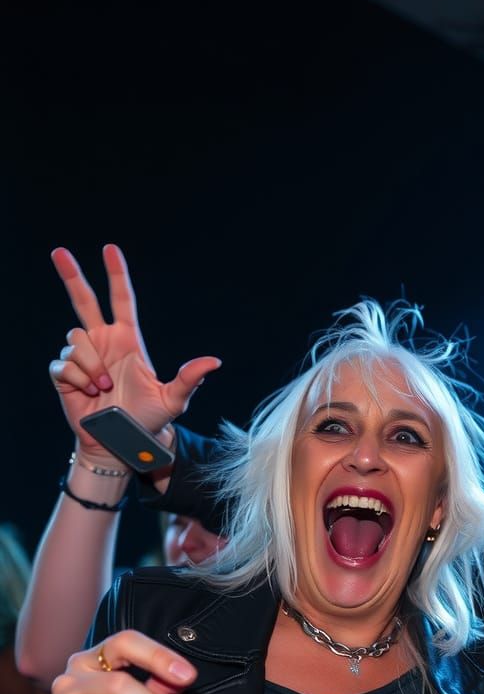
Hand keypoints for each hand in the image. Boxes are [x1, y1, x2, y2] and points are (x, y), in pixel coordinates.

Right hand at [49, 245, 220, 465]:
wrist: (119, 444)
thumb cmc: (147, 421)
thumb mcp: (173, 400)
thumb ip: (189, 379)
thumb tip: (214, 362)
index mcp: (128, 341)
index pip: (121, 300)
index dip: (116, 275)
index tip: (110, 250)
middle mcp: (103, 343)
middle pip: (83, 301)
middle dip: (71, 275)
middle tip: (59, 251)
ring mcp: (82, 357)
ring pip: (76, 340)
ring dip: (92, 366)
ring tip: (105, 388)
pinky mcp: (63, 373)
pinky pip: (64, 364)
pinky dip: (79, 380)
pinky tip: (88, 393)